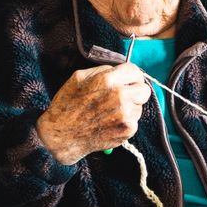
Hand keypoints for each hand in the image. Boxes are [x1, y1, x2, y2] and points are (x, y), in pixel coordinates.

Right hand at [35, 64, 151, 164]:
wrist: (62, 135)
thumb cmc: (67, 105)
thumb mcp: (79, 78)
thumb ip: (102, 71)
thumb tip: (118, 71)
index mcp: (108, 80)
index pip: (135, 71)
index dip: (130, 75)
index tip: (127, 80)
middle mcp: (120, 96)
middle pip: (144, 89)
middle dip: (135, 90)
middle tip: (124, 95)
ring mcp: (126, 115)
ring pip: (139, 106)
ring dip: (130, 107)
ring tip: (110, 112)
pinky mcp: (128, 130)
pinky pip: (134, 121)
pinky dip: (126, 121)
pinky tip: (110, 122)